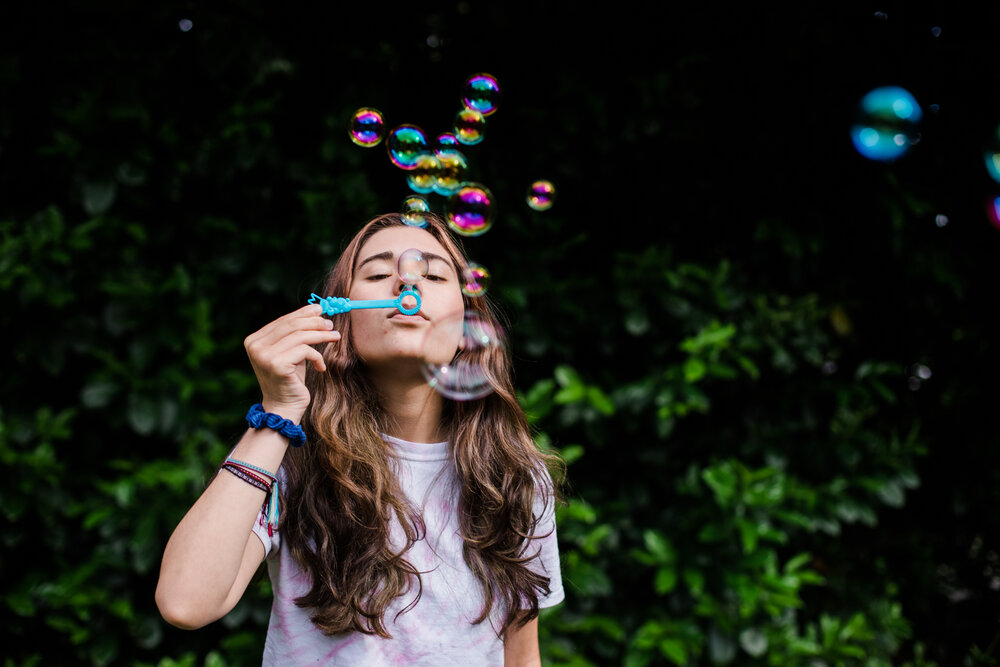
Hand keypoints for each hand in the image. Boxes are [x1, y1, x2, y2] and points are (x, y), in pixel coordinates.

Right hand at [244, 304, 340, 419]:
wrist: (283, 407)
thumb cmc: (290, 379)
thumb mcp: (291, 352)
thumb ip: (296, 333)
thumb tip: (316, 308)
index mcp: (254, 340)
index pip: (283, 320)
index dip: (304, 313)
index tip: (321, 310)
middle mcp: (255, 346)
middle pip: (292, 325)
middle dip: (315, 323)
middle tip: (331, 326)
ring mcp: (264, 355)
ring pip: (300, 336)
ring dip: (322, 336)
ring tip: (335, 338)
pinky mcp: (277, 365)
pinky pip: (305, 350)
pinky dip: (317, 356)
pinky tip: (321, 367)